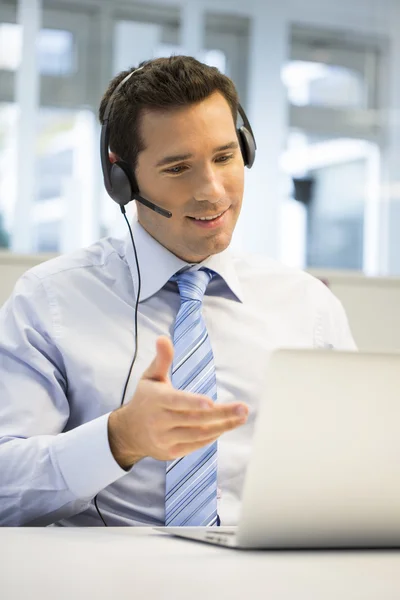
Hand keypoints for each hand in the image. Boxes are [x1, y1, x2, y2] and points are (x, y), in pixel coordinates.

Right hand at [108, 335, 248, 468]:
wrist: (129, 432)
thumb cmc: (146, 399)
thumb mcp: (150, 377)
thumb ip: (161, 359)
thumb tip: (163, 338)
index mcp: (155, 400)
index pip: (175, 402)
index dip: (193, 403)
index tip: (211, 403)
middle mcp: (159, 421)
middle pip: (194, 419)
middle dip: (221, 415)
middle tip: (243, 409)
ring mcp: (165, 439)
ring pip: (198, 434)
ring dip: (222, 427)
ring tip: (241, 417)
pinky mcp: (171, 452)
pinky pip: (196, 445)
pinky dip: (212, 436)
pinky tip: (225, 426)